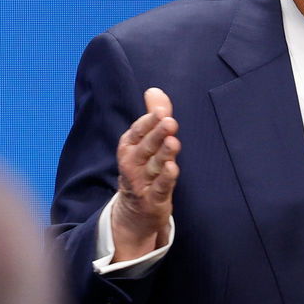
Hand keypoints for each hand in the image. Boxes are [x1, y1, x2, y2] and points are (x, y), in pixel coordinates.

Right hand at [111, 87, 179, 261]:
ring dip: (163, 154)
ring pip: (153, 166)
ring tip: (173, 142)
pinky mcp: (153, 199)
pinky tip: (172, 168)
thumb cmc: (144, 169)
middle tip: (169, 121)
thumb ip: (153, 117)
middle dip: (157, 134)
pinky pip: (159, 187)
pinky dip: (165, 179)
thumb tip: (154, 90)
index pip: (137, 132)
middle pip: (145, 147)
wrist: (134, 212)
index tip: (160, 111)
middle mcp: (132, 164)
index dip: (148, 122)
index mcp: (129, 148)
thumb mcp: (147, 143)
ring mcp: (141, 183)